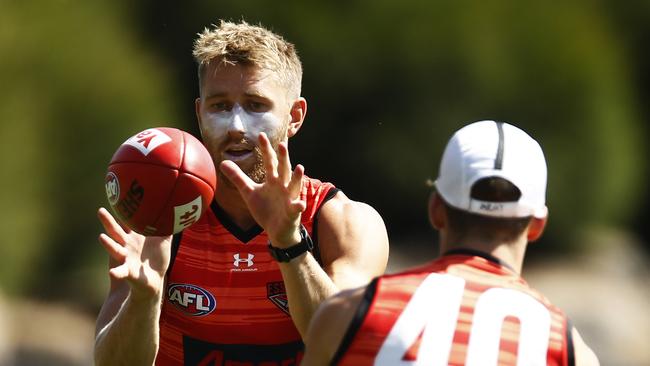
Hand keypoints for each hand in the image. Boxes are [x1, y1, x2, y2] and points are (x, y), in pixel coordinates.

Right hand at [97, 207, 171, 299]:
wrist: (155, 279)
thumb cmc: (157, 258)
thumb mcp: (164, 240)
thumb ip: (167, 226)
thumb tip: (176, 210)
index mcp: (134, 237)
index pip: (126, 222)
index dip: (123, 213)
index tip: (118, 199)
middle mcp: (127, 245)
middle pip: (116, 231)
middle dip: (108, 222)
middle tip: (100, 211)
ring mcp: (126, 258)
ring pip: (115, 249)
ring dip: (108, 244)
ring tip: (101, 237)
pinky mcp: (128, 272)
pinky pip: (121, 272)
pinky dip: (117, 272)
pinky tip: (112, 272)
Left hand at [219, 132, 305, 247]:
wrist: (276, 230)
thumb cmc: (265, 209)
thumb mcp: (249, 192)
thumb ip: (238, 177)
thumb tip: (222, 162)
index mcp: (272, 179)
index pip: (269, 161)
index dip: (266, 149)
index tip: (261, 135)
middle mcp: (282, 185)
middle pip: (283, 169)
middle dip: (283, 158)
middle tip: (281, 144)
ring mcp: (289, 198)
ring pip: (293, 185)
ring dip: (296, 177)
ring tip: (299, 167)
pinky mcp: (292, 212)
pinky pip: (296, 208)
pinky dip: (298, 205)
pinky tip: (299, 204)